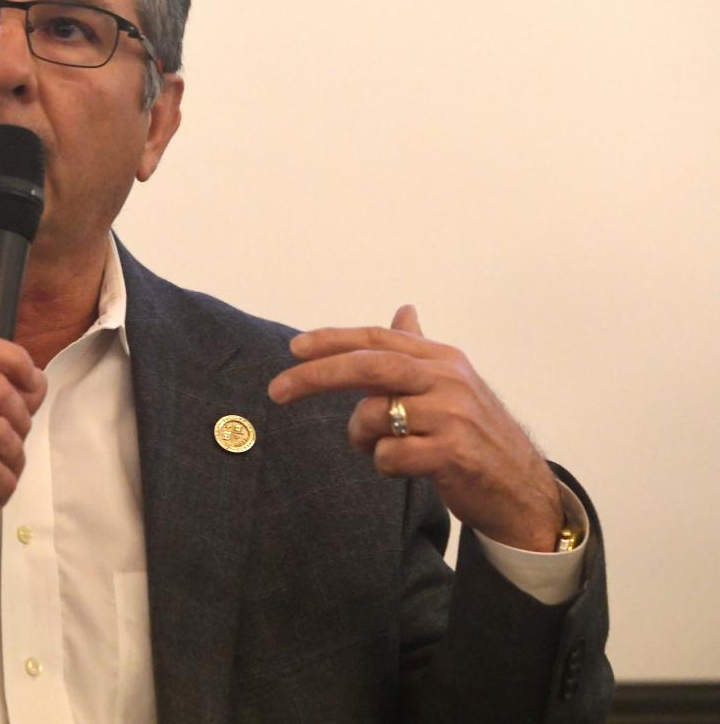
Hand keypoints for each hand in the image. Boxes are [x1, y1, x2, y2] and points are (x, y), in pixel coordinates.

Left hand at [268, 305, 562, 551]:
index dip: (332, 340)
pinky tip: (405, 468)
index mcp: (442, 358)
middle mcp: (448, 378)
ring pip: (373, 414)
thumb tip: (403, 311)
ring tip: (382, 448)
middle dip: (316, 376)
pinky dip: (384, 464)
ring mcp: (452, 414)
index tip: (294, 348)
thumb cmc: (476, 436)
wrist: (522, 490)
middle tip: (278, 390)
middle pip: (368, 365)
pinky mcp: (452, 452)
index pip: (377, 339)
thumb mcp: (451, 385)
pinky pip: (389, 454)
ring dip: (362, 437)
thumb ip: (418, 351)